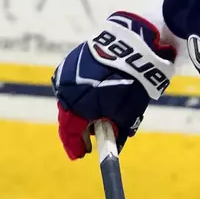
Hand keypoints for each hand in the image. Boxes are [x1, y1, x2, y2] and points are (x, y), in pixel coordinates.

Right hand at [52, 11, 176, 159]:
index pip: (70, 132)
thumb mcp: (127, 113)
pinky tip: (98, 96)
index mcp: (75, 105)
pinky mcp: (75, 58)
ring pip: (73, 98)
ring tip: (98, 115)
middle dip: (81, 127)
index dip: (75, 145)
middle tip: (92, 137)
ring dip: (84, 108)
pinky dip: (86, 93)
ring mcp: (68, 71)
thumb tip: (113, 141)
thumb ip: (116, 131)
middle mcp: (66, 88)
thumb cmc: (130, 82)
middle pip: (70, 115)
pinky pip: (77, 82)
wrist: (133, 44)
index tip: (80, 155)